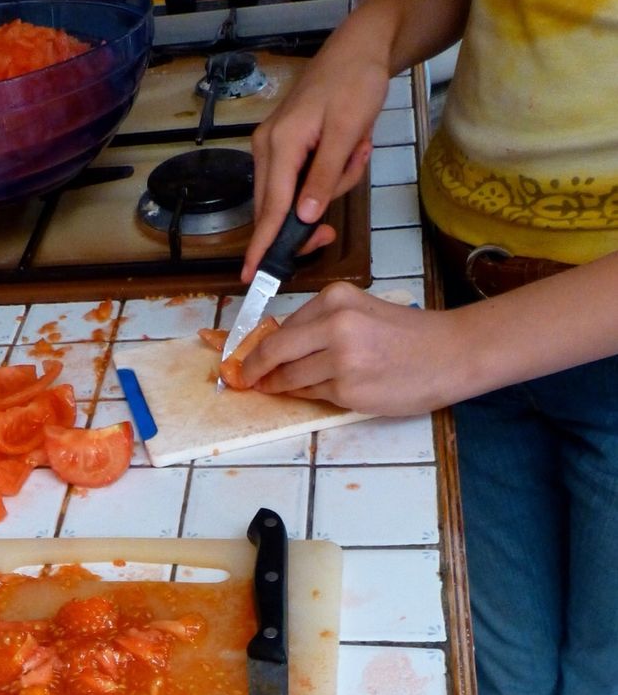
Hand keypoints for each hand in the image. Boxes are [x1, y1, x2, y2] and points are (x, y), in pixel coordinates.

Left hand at [239, 283, 471, 416]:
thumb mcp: (363, 312)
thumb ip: (323, 325)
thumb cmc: (408, 335)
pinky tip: (311, 393)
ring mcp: (340, 360)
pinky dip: (305, 396)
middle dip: (256, 368)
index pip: (285, 325)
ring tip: (273, 388)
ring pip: (291, 377)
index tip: (246, 357)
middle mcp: (335, 325)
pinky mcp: (348, 390)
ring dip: (280, 386)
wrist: (449, 354)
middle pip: (276, 351)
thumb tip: (279, 347)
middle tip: (244, 378)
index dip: (261, 345)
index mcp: (337, 298)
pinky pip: (312, 395)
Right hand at [241, 53, 387, 282]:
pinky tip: (346, 149)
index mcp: (280, 145)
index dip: (262, 246)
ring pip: (292, 197)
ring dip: (328, 186)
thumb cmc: (354, 83)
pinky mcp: (283, 147)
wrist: (357, 51)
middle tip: (341, 199)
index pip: (271, 209)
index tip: (250, 276)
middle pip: (279, 208)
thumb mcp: (347, 132)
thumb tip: (304, 219)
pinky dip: (326, 176)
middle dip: (314, 213)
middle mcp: (267, 148)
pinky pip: (299, 181)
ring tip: (354, 150)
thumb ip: (324, 178)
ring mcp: (272, 147)